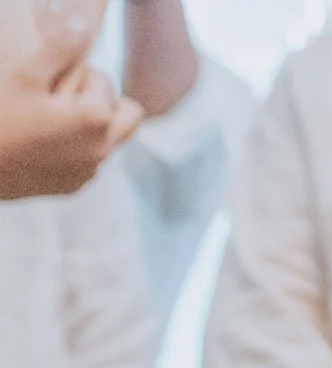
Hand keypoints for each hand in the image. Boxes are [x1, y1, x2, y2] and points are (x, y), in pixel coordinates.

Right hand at [0, 41, 142, 199]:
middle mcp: (104, 147)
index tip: (55, 80)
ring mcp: (92, 170)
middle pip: (130, 114)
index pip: (104, 81)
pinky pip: (92, 161)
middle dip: (107, 101)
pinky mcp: (78, 185)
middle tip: (73, 98)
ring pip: (112, 139)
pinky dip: (79, 148)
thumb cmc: (2, 119)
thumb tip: (83, 29)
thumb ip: (60, 52)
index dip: (80, 75)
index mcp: (97, 118)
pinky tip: (48, 143)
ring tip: (58, 119)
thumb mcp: (28, 78)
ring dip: (95, 125)